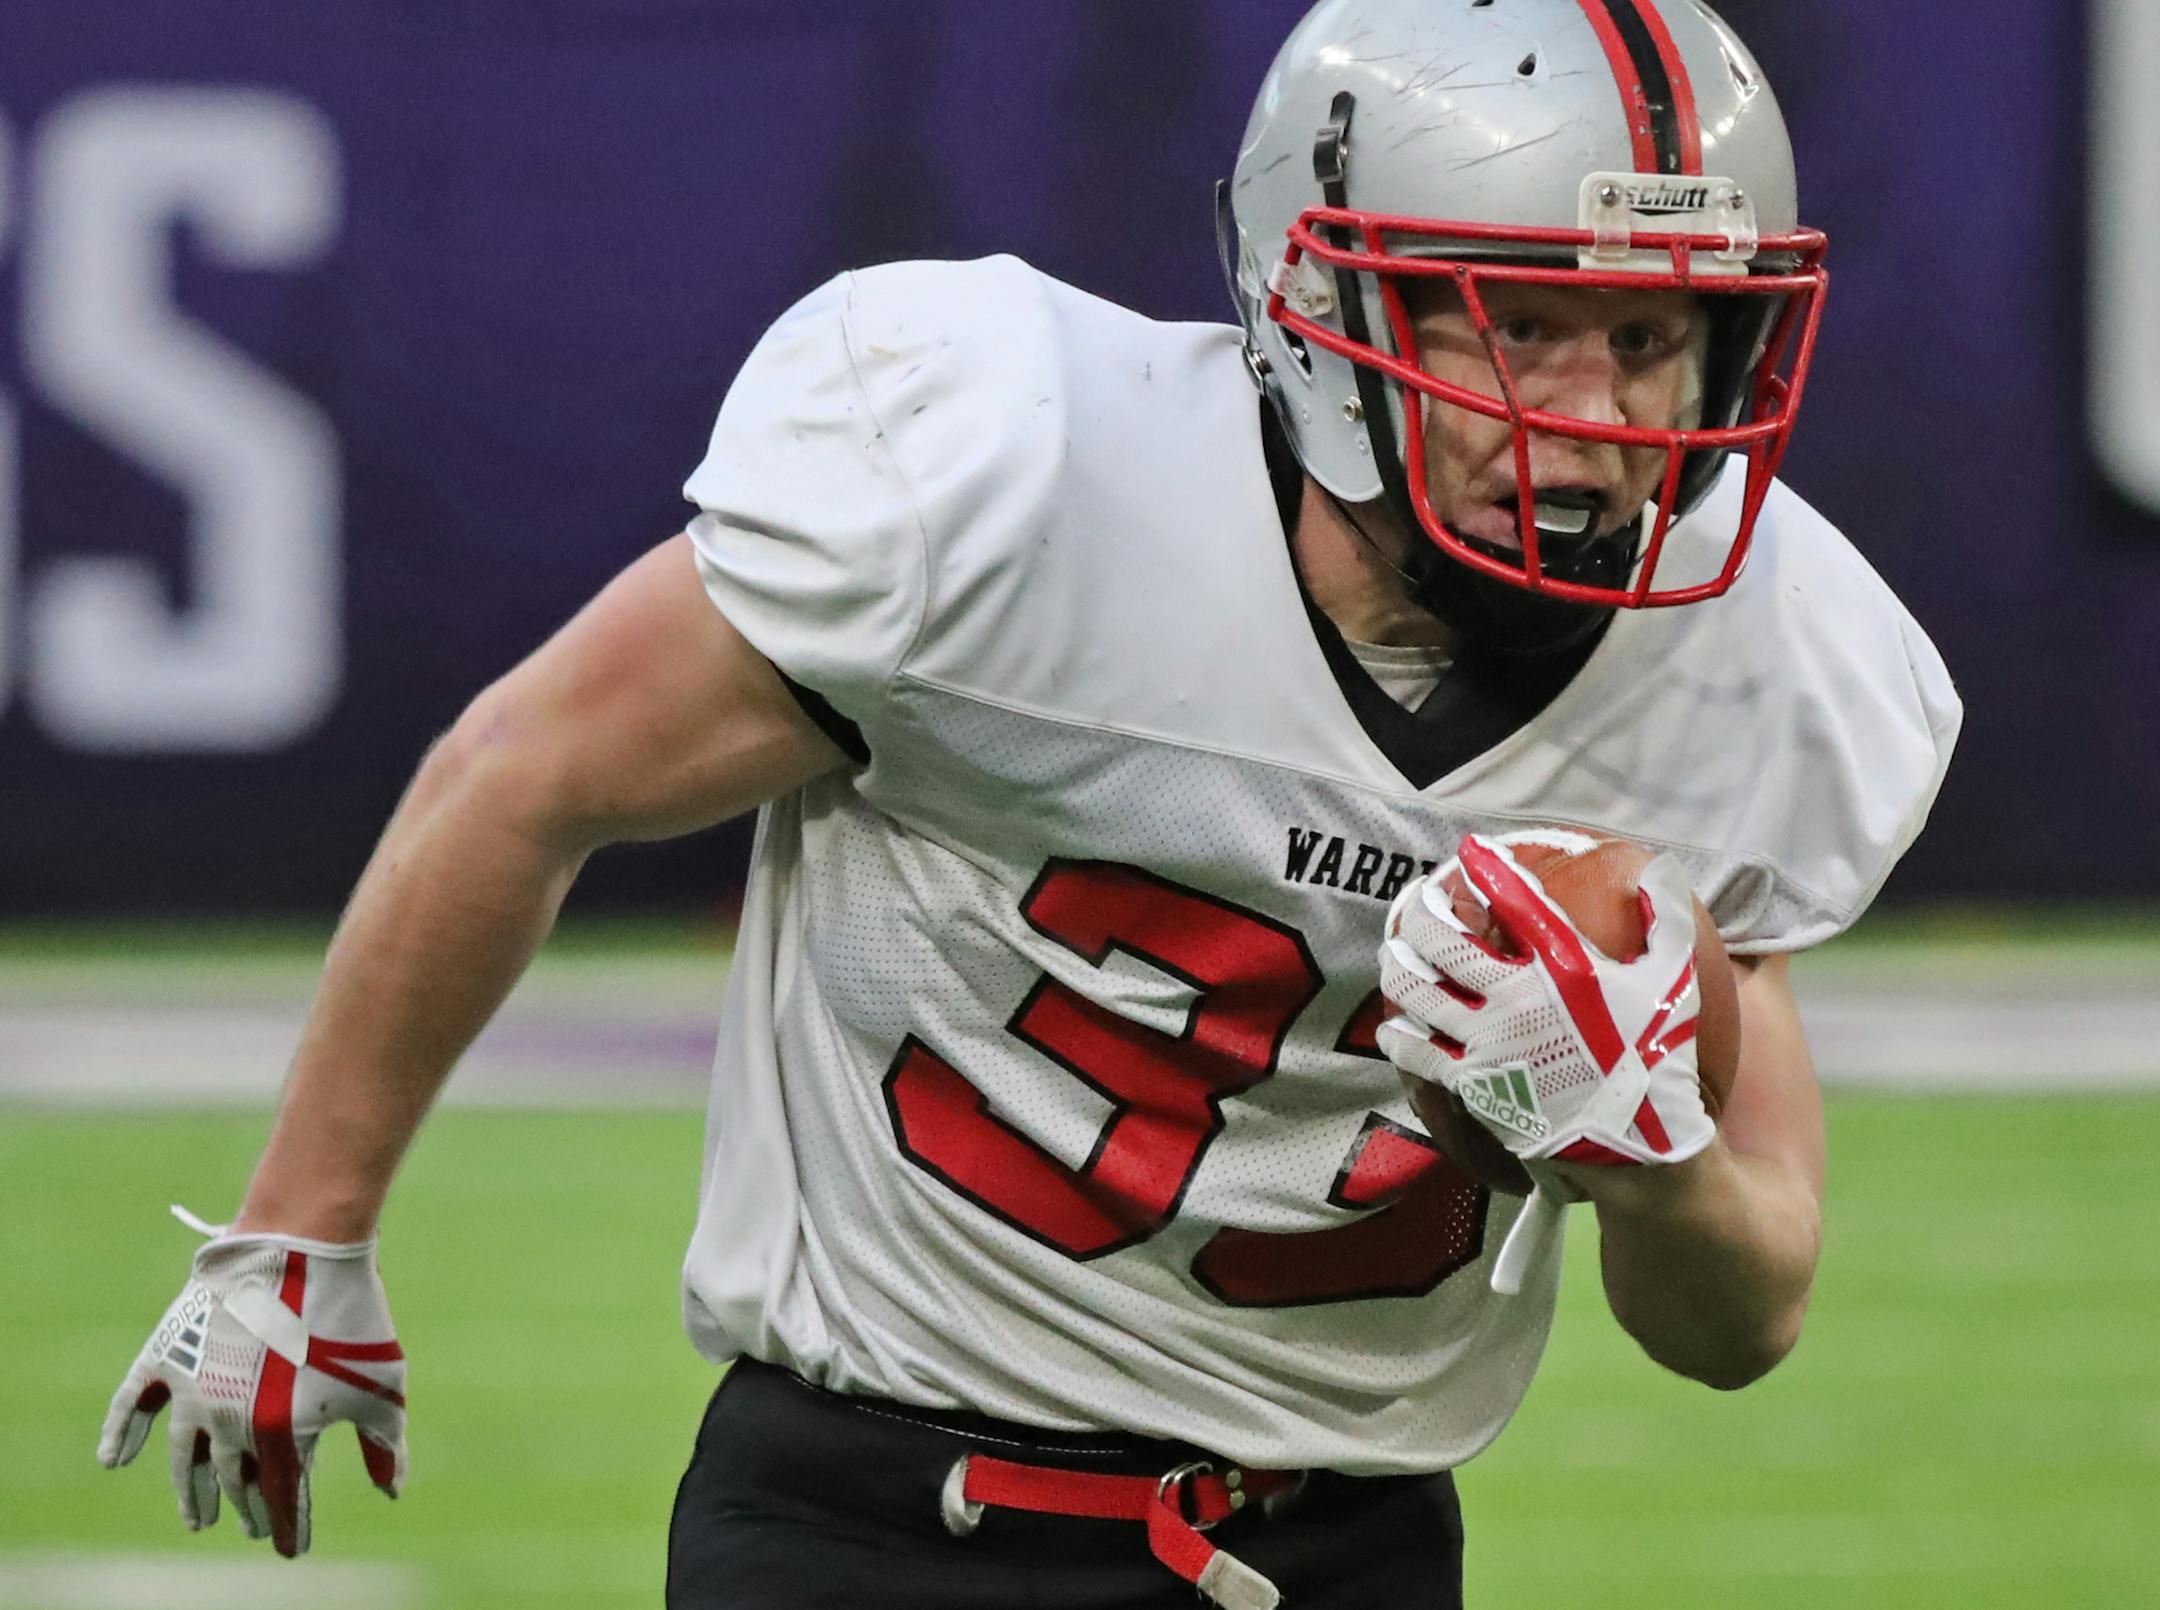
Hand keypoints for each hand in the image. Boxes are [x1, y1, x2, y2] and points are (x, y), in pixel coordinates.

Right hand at [97, 1211, 407, 1556]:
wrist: (305, 1248)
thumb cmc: (351, 1316)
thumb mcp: (383, 1384)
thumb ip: (385, 1444)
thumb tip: (392, 1491)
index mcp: (280, 1436)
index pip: (280, 1497)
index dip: (287, 1525)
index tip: (291, 1548)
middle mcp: (229, 1422)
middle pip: (235, 1479)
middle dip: (246, 1508)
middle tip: (253, 1527)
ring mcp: (194, 1389)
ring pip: (188, 1457)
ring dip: (192, 1491)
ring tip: (197, 1518)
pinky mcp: (171, 1353)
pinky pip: (134, 1404)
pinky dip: (122, 1432)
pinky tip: (115, 1460)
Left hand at [1376, 833, 1715, 1169]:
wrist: (1636, 1146)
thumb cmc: (1657, 1057)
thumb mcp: (1674, 982)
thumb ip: (1667, 920)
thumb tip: (1659, 866)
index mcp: (1561, 966)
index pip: (1511, 898)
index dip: (1485, 866)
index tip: (1469, 850)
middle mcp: (1514, 997)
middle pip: (1440, 938)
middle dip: (1420, 910)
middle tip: (1419, 900)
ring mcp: (1486, 1041)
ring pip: (1414, 988)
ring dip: (1397, 963)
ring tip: (1395, 953)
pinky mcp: (1471, 1084)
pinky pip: (1414, 1050)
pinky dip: (1398, 1031)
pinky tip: (1394, 1024)